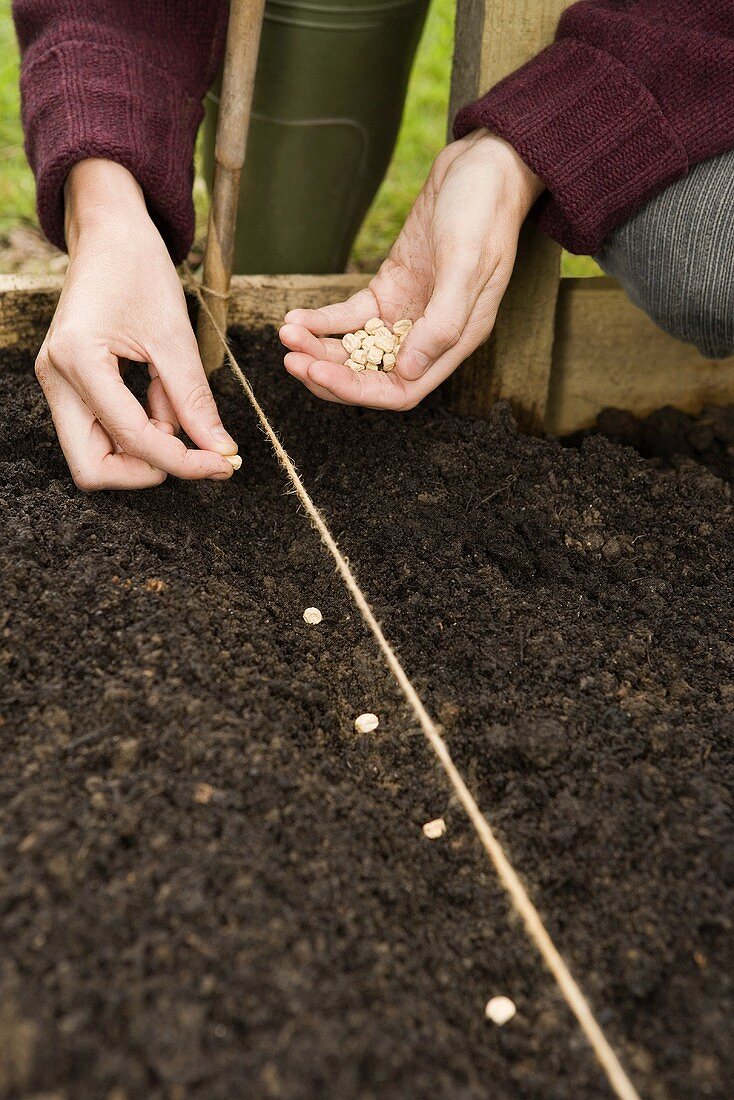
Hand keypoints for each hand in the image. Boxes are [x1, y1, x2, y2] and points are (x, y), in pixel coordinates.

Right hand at [35, 159, 238, 490]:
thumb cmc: (139, 269)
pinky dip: (139, 430)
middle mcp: (57, 378)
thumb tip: (220, 450)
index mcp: (78, 360)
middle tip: (195, 456)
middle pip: (93, 468)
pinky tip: (163, 402)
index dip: (182, 461)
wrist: (110, 232)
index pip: (132, 438)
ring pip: (94, 456)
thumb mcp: (176, 337)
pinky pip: (102, 431)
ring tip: (175, 409)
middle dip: (147, 471)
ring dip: (144, 450)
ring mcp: (58, 383)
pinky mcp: (70, 384)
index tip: (223, 464)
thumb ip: (195, 400)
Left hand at [280, 131, 543, 409]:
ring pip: (356, 349)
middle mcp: (429, 336)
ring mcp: (407, 313)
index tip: (319, 373)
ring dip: (320, 347)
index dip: (358, 390)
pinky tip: (295, 318)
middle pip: (372, 376)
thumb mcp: (467, 265)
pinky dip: (322, 321)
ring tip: (287, 333)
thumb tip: (408, 371)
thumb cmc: (484, 213)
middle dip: (329, 372)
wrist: (483, 166)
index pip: (401, 390)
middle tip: (291, 359)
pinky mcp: (389, 289)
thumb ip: (443, 323)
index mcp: (454, 341)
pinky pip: (350, 317)